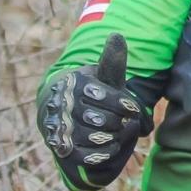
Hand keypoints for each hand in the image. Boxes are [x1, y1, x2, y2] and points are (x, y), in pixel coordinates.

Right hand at [36, 33, 147, 190]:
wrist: (62, 113)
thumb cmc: (91, 93)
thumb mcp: (102, 75)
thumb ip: (112, 60)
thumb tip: (117, 35)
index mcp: (74, 83)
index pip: (102, 96)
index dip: (122, 104)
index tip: (132, 108)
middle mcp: (62, 104)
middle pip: (100, 119)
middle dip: (117, 122)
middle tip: (125, 122)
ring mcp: (59, 126)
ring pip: (92, 137)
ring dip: (111, 138)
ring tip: (118, 133)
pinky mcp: (59, 147)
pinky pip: (83, 155)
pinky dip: (101, 153)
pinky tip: (110, 146)